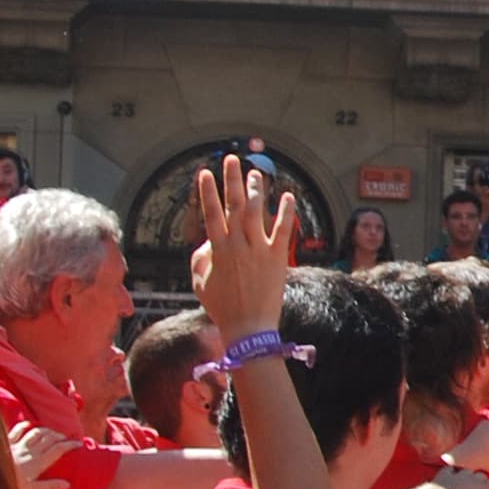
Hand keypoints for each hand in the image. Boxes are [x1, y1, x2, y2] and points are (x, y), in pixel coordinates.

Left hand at [8, 421, 80, 488]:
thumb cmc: (10, 486)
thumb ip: (49, 486)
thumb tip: (67, 484)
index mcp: (38, 463)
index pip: (58, 450)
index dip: (70, 445)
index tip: (79, 444)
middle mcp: (30, 452)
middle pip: (50, 438)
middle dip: (61, 436)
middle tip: (67, 438)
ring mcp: (18, 446)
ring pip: (37, 432)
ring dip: (47, 430)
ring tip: (52, 432)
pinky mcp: (7, 443)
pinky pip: (17, 430)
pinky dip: (24, 426)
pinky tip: (29, 424)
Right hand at [189, 154, 298, 345]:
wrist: (249, 328)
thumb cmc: (222, 308)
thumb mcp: (200, 283)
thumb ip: (200, 259)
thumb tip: (207, 242)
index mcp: (218, 250)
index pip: (211, 214)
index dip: (207, 192)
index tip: (204, 173)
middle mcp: (238, 246)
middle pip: (234, 206)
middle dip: (231, 180)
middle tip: (231, 159)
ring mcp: (259, 250)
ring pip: (257, 213)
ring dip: (256, 190)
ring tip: (255, 173)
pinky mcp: (277, 258)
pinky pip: (283, 230)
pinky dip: (286, 213)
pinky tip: (288, 196)